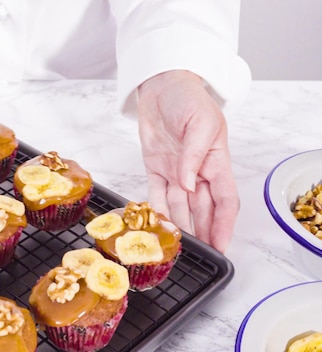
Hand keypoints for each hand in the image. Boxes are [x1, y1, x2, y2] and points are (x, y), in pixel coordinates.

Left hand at [136, 70, 238, 252]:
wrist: (160, 85)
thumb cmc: (188, 98)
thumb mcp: (200, 122)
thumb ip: (194, 155)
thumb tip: (187, 184)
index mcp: (216, 161)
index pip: (224, 198)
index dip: (223, 223)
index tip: (221, 243)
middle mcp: (197, 171)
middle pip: (202, 208)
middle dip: (203, 232)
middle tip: (201, 255)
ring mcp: (175, 171)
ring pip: (180, 206)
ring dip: (181, 226)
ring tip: (180, 248)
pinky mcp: (155, 168)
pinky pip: (156, 194)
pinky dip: (157, 210)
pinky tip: (158, 226)